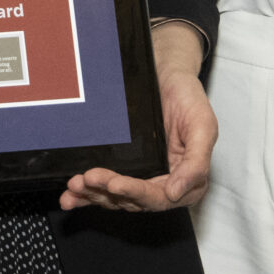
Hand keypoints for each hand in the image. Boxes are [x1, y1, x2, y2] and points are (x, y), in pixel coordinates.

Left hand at [60, 21, 215, 212]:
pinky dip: (88, 194)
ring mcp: (143, 176)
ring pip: (115, 196)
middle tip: (89, 178)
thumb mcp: (202, 125)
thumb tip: (177, 193)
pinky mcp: (125, 168)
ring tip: (76, 184)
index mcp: (187, 180)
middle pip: (132, 200)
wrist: (167, 73)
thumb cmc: (188, 97)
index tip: (115, 185)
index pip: (158, 197)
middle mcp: (164, 182)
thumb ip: (196, 162)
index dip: (135, 193)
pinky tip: (71, 196)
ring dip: (94, 194)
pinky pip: (106, 187)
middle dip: (108, 192)